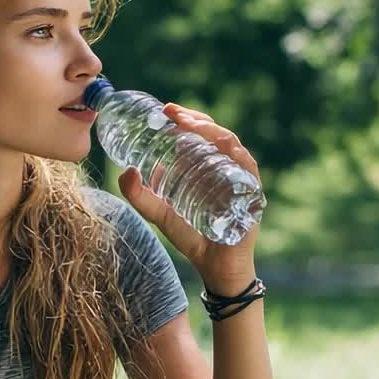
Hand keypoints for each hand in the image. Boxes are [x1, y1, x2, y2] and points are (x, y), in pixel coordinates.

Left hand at [117, 102, 261, 292]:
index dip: (185, 118)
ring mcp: (240, 179)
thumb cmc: (191, 238)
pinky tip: (224, 146)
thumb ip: (140, 196)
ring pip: (230, 145)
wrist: (214, 267)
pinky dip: (237, 155)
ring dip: (211, 130)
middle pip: (214, 133)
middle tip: (172, 113)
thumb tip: (126, 170)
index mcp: (206, 166)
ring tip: (189, 125)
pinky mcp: (252, 194)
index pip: (199, 134)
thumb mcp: (159, 214)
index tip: (165, 111)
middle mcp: (225, 168)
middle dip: (195, 118)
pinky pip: (249, 168)